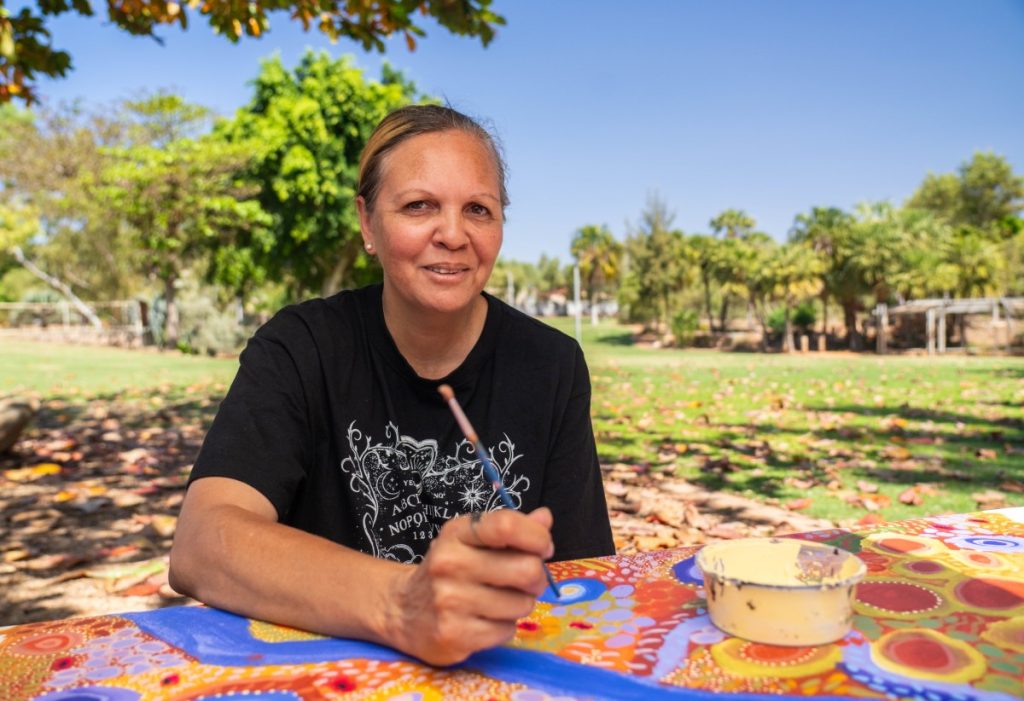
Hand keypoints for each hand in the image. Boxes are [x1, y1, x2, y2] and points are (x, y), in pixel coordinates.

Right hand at [386, 507, 553, 665]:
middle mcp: (450, 564)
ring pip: (521, 604)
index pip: (506, 525)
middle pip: (526, 569)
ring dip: (519, 604)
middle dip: (536, 577)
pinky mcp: (454, 635)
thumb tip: (544, 518)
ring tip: (498, 601)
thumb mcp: (472, 540)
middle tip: (526, 581)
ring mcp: (450, 602)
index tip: (543, 547)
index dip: (537, 536)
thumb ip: (508, 529)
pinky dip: (504, 627)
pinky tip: (484, 621)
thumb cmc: (448, 570)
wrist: (402, 609)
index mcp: (457, 533)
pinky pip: (507, 631)